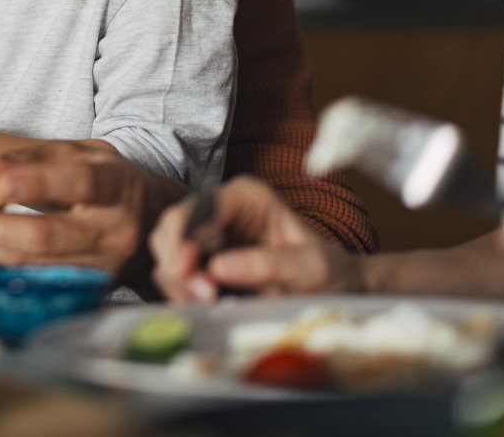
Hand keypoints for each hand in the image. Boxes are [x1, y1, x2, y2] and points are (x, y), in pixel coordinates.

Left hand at [0, 140, 174, 273]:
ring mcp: (99, 266)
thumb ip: (37, 154)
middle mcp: (112, 232)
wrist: (154, 225)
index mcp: (118, 187)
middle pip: (45, 236)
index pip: (77, 183)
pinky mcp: (84, 287)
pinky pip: (31, 273)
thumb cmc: (112, 181)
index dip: (33, 180)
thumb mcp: (86, 153)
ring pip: (31, 260)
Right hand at [150, 176, 361, 300]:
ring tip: (208, 304)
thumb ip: (268, 265)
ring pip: (168, 251)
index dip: (184, 237)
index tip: (183, 270)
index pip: (200, 208)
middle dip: (177, 263)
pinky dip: (181, 292)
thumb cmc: (328, 273)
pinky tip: (204, 307)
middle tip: (201, 298)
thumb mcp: (310, 269)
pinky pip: (175, 274)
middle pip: (173, 227)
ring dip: (178, 281)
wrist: (334, 291)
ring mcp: (208, 235)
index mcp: (246, 196)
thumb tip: (218, 268)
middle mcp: (221, 209)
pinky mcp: (203, 262)